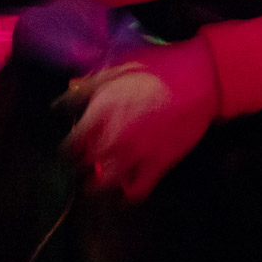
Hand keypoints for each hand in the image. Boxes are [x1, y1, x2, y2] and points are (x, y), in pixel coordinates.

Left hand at [60, 37, 217, 202]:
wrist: (200, 78)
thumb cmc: (157, 67)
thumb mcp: (116, 67)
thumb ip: (87, 87)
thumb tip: (61, 103)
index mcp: (101, 111)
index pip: (70, 145)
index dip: (66, 150)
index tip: (69, 149)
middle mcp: (114, 138)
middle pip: (84, 167)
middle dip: (79, 167)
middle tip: (81, 163)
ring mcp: (137, 155)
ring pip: (106, 184)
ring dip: (98, 184)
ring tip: (97, 180)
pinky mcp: (159, 165)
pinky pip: (137, 192)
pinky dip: (127, 194)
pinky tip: (125, 189)